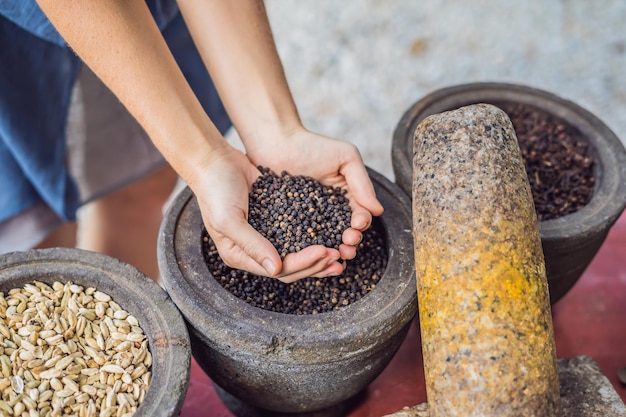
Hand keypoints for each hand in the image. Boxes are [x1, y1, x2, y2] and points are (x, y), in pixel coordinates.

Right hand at [189, 144, 344, 282]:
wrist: (214, 160)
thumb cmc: (215, 190)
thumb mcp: (228, 220)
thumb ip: (252, 245)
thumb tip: (276, 269)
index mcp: (240, 256)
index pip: (277, 269)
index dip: (303, 263)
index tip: (324, 251)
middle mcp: (254, 249)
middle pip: (290, 266)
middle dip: (315, 263)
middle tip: (338, 255)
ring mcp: (266, 233)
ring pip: (297, 251)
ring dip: (318, 253)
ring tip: (340, 250)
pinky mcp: (276, 216)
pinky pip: (298, 230)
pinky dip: (314, 232)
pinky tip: (332, 230)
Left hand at [242, 126, 384, 262]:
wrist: (276, 141)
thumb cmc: (312, 145)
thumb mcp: (346, 157)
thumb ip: (362, 183)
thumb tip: (378, 210)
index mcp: (344, 198)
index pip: (358, 216)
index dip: (361, 223)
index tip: (357, 225)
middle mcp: (328, 212)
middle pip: (343, 233)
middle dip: (349, 242)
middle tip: (347, 246)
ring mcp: (307, 220)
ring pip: (324, 240)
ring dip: (332, 250)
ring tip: (335, 255)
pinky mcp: (287, 224)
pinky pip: (299, 240)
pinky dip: (307, 250)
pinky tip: (312, 255)